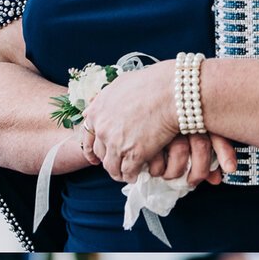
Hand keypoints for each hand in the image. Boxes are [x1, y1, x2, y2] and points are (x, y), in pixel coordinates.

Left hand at [79, 61, 189, 181]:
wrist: (172, 92)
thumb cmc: (152, 83)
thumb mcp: (121, 84)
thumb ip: (109, 96)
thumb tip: (102, 100)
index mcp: (96, 111)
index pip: (87, 136)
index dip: (91, 149)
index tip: (96, 157)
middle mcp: (102, 129)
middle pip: (99, 152)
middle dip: (107, 159)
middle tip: (115, 164)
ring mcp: (116, 143)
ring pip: (111, 165)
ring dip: (118, 171)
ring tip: (126, 174)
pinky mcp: (134, 154)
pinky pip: (127, 172)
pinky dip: (131, 176)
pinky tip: (136, 176)